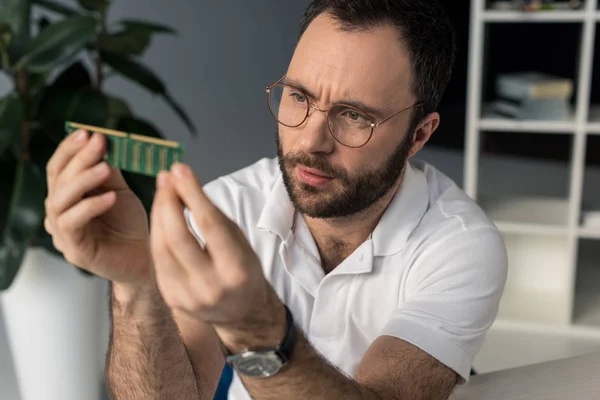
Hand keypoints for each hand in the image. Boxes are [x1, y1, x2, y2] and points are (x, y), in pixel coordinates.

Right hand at [44, 129, 150, 284]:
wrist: (145, 260)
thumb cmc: (130, 226)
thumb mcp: (120, 192)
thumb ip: (108, 172)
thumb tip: (102, 143)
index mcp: (67, 197)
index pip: (58, 168)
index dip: (69, 149)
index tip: (87, 132)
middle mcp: (59, 213)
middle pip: (58, 180)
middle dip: (79, 158)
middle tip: (98, 142)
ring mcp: (63, 233)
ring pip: (60, 200)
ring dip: (83, 180)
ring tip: (105, 168)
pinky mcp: (74, 251)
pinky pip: (74, 223)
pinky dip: (91, 206)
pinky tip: (111, 197)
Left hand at [149, 163, 284, 348]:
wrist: (241, 312)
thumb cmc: (242, 268)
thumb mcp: (238, 239)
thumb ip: (211, 215)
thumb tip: (182, 182)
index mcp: (236, 269)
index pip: (209, 225)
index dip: (192, 194)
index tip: (181, 169)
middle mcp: (211, 286)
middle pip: (179, 237)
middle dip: (168, 202)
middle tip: (167, 177)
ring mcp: (188, 296)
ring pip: (162, 247)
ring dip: (158, 214)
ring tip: (163, 191)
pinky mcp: (172, 298)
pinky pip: (158, 259)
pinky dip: (158, 233)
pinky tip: (161, 216)